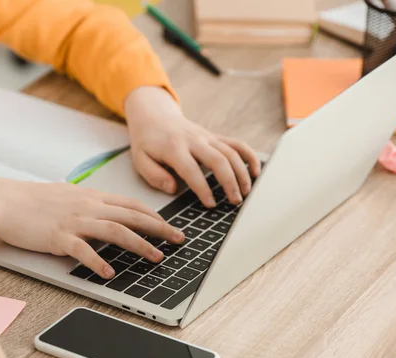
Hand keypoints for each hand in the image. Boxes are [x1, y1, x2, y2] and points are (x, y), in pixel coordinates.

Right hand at [0, 178, 184, 277]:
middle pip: (131, 216)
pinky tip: (110, 273)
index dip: (153, 215)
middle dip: (159, 228)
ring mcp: (74, 221)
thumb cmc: (33, 200)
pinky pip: (84, 250)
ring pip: (116, 231)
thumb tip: (103, 210)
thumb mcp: (66, 195)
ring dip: (140, 245)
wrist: (5, 200)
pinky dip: (99, 262)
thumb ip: (87, 202)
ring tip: (156, 257)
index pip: (130, 204)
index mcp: (91, 196)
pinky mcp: (59, 236)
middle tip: (178, 239)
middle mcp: (88, 206)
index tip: (169, 225)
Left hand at [124, 86, 260, 206]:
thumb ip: (154, 175)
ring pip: (231, 152)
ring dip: (242, 173)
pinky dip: (249, 156)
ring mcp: (207, 137)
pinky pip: (237, 144)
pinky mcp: (214, 136)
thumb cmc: (147, 142)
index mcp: (173, 148)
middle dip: (230, 182)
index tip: (210, 204)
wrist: (154, 116)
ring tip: (245, 192)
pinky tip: (256, 171)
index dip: (202, 188)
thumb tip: (173, 189)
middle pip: (218, 159)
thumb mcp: (139, 159)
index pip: (191, 169)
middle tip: (235, 201)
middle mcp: (194, 140)